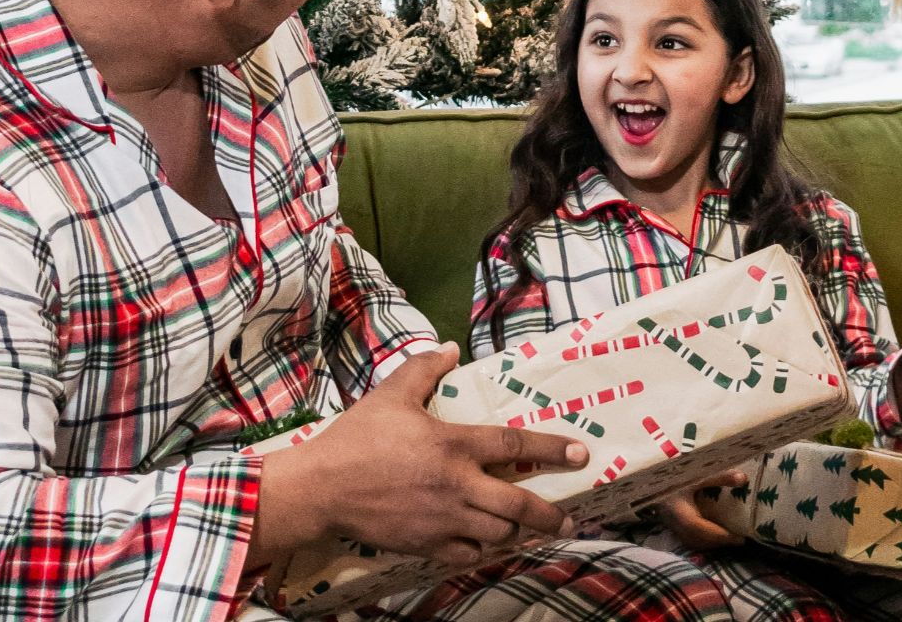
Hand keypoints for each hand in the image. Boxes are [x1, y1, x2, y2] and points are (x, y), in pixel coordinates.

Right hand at [250, 343, 585, 569]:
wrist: (321, 489)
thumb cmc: (357, 439)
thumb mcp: (391, 394)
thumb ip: (424, 369)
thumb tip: (450, 348)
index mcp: (454, 445)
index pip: (515, 445)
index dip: (551, 449)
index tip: (579, 454)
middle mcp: (458, 486)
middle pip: (518, 506)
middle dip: (548, 514)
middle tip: (567, 519)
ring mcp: (444, 520)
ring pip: (497, 534)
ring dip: (516, 532)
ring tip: (529, 529)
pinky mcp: (427, 545)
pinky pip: (467, 553)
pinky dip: (482, 549)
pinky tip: (487, 544)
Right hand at [644, 470, 748, 550]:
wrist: (650, 480)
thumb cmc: (673, 476)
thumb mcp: (696, 475)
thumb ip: (718, 477)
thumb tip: (743, 479)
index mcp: (680, 512)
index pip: (700, 529)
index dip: (720, 536)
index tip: (739, 538)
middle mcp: (675, 523)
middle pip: (698, 540)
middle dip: (719, 542)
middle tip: (738, 540)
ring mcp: (672, 527)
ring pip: (693, 542)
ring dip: (711, 543)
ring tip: (729, 538)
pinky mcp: (672, 526)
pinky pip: (689, 539)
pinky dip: (703, 540)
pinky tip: (713, 534)